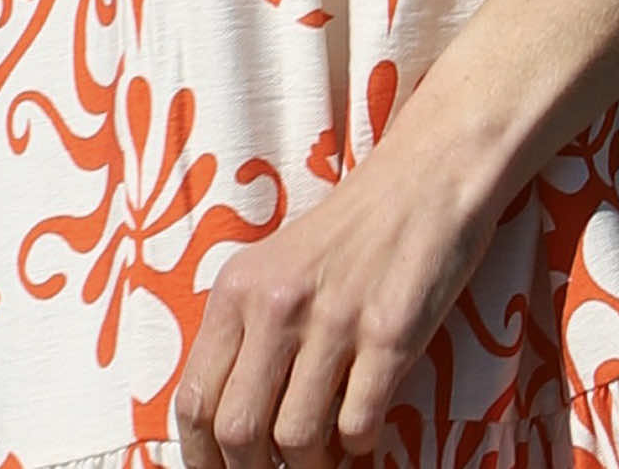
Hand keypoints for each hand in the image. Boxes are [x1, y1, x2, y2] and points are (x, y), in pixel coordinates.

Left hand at [172, 88, 505, 468]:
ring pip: (295, 440)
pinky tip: (366, 431)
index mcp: (238, 287)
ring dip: (312, 467)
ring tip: (327, 457)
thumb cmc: (351, 232)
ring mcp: (333, 319)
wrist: (424, 179)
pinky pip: (358, 427)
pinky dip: (360, 449)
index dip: (203, 459)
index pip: (194, 399)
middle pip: (237, 430)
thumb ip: (248, 334)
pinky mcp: (389, 335)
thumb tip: (227, 431)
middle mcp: (276, 303)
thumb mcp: (278, 269)